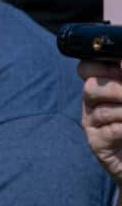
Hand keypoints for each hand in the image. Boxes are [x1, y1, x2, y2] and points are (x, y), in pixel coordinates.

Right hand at [80, 59, 121, 181]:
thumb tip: (120, 63)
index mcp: (102, 85)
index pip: (86, 67)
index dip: (101, 65)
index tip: (119, 69)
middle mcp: (92, 102)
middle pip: (90, 87)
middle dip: (116, 89)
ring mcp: (91, 123)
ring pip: (101, 111)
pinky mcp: (96, 142)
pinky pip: (111, 131)